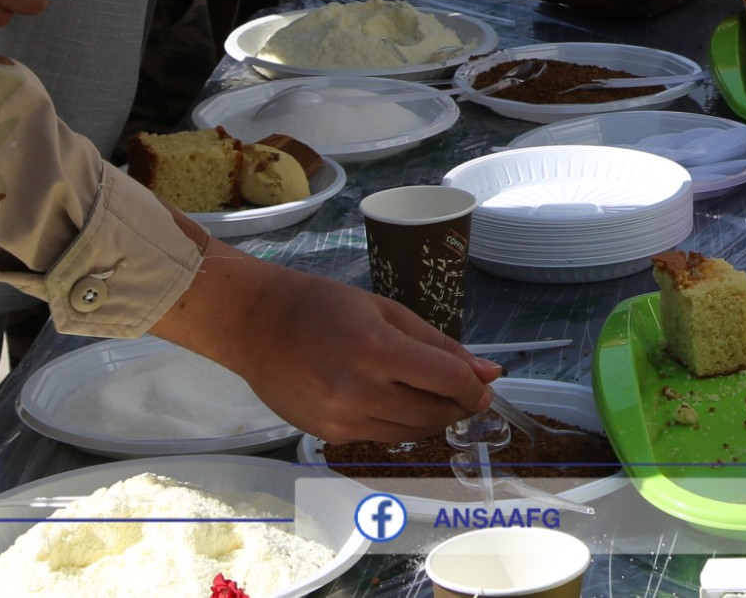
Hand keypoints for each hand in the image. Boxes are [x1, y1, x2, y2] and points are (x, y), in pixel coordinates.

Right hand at [151, 248, 495, 441]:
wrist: (257, 326)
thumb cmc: (324, 307)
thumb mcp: (387, 312)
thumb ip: (439, 345)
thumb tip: (488, 371)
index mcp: (376, 351)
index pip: (448, 381)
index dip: (476, 387)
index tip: (486, 384)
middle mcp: (358, 393)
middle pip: (434, 413)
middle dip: (461, 405)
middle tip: (469, 391)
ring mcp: (342, 421)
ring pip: (412, 432)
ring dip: (435, 418)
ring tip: (437, 396)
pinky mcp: (330, 437)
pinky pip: (383, 438)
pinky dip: (402, 424)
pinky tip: (399, 402)